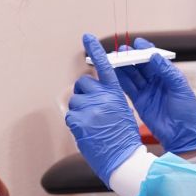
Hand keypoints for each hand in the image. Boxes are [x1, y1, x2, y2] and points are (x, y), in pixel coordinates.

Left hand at [66, 34, 142, 184]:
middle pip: (83, 83)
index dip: (95, 50)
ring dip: (80, 109)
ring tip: (92, 123)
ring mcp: (88, 110)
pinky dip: (76, 122)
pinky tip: (87, 131)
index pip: (104, 67)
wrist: (122, 159)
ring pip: (74, 100)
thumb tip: (93, 92)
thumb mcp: (123, 110)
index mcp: (116, 93)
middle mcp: (102, 98)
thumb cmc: (125, 137)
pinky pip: (70, 115)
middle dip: (84, 92)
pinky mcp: (77, 121)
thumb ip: (108, 97)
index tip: (87, 36)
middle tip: (92, 107)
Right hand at [116, 37, 195, 153]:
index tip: (137, 43)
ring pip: (133, 75)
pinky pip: (128, 88)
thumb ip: (167, 72)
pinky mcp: (139, 101)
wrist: (183, 135)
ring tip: (113, 58)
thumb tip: (155, 56)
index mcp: (169, 75)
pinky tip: (113, 72)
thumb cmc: (187, 111)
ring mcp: (147, 91)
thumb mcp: (180, 88)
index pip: (155, 58)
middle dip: (131, 56)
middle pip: (141, 65)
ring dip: (123, 66)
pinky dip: (120, 79)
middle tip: (121, 50)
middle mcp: (156, 81)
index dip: (146, 50)